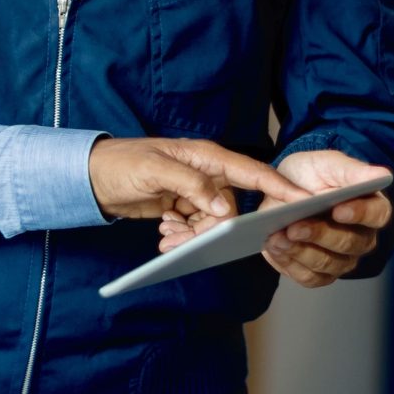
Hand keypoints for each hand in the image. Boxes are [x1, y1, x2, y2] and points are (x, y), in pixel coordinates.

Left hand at [88, 137, 303, 220]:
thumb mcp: (155, 170)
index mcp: (207, 157)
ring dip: (193, 235)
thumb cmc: (121, 163)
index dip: (279, 188)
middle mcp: (207, 173)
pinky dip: (182, 236)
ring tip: (166, 236)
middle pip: (231, 209)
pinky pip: (195, 228)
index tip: (302, 202)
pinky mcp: (183, 206)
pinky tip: (163, 234)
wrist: (91, 177)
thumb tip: (225, 209)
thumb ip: (193, 185)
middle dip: (214, 229)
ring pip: (213, 223)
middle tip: (183, 236)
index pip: (252, 173)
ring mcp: (195, 191)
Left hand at [162, 150, 392, 287]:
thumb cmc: (311, 174)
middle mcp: (361, 238)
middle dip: (319, 235)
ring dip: (300, 252)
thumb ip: (352, 171)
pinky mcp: (319, 273)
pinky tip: (274, 249)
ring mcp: (341, 259)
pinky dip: (290, 264)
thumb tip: (382, 175)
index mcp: (371, 208)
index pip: (377, 215)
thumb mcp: (327, 164)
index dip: (359, 214)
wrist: (282, 188)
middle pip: (349, 244)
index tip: (338, 208)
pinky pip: (309, 277)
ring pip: (327, 264)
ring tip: (277, 238)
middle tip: (294, 226)